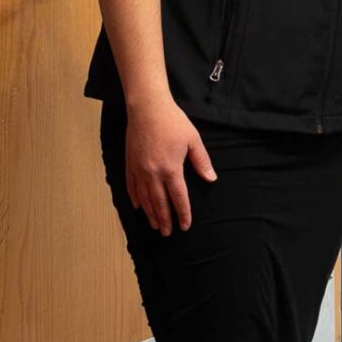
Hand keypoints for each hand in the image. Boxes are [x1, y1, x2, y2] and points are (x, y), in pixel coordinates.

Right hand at [124, 98, 213, 236]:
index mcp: (171, 169)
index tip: (185, 226)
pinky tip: (139, 207)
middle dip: (164, 219)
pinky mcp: (130, 164)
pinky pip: (131, 187)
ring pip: (144, 199)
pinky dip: (135, 199)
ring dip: (150, 214)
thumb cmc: (173, 122)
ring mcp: (139, 170)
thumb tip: (211, 179)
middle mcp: (152, 174)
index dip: (182, 213)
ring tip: (154, 225)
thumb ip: (201, 162)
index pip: (178, 198)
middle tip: (167, 233)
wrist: (147, 109)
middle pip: (159, 203)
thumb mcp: (193, 140)